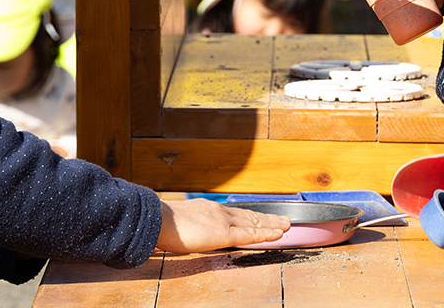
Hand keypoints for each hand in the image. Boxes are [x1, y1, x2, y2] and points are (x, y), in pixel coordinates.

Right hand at [156, 199, 289, 252]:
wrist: (157, 219)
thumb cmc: (161, 224)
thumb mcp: (178, 221)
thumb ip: (189, 226)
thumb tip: (187, 232)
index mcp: (207, 208)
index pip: (235, 212)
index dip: (251, 215)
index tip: (261, 216)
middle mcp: (218, 211)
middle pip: (249, 214)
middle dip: (267, 217)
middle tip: (282, 219)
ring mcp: (222, 220)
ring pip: (254, 222)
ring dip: (272, 224)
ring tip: (286, 225)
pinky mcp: (223, 233)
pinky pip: (250, 234)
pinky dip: (266, 233)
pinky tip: (277, 234)